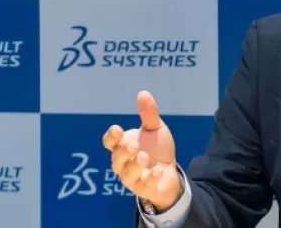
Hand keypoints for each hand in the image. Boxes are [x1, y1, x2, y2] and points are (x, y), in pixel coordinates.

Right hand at [102, 90, 180, 211]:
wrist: (170, 172)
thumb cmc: (157, 150)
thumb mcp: (155, 129)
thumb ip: (149, 114)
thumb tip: (142, 92)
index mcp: (123, 146)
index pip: (110, 142)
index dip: (111, 137)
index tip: (118, 129)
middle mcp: (124, 163)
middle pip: (116, 158)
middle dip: (123, 151)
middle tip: (134, 144)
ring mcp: (133, 177)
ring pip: (127, 175)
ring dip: (134, 166)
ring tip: (143, 157)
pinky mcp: (145, 188)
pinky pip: (144, 185)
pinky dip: (150, 178)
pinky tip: (158, 171)